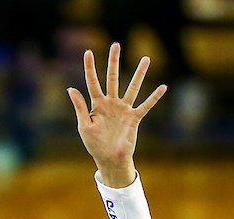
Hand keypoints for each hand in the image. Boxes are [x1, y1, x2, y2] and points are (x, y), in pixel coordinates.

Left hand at [67, 44, 165, 187]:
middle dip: (113, 62)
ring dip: (139, 74)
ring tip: (146, 58)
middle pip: (112, 78)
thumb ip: (80, 107)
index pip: (92, 82)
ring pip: (132, 87)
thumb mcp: (83, 126)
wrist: (109, 159)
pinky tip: (163, 87)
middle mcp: (111, 103)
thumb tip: (71, 89)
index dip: (90, 68)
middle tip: (116, 45)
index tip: (88, 52)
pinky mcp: (134, 118)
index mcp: (96, 105)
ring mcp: (123, 109)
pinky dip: (154, 97)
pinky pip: (145, 106)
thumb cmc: (94, 144)